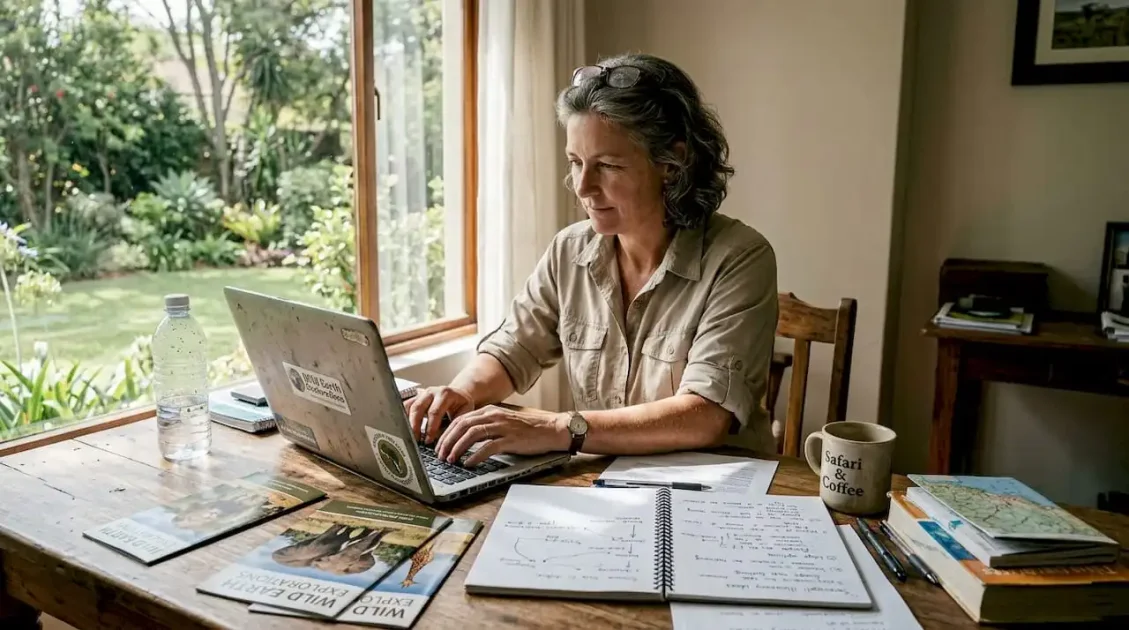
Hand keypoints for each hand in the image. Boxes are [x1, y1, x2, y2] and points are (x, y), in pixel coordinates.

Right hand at [404, 385, 474, 443]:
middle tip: (415, 440)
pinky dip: (403, 417)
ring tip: (409, 436)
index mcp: (445, 394)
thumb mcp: (464, 413)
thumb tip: (440, 440)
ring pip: (409, 406)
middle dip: (415, 426)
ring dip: (407, 422)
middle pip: (418, 408)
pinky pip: (406, 406)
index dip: (430, 428)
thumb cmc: (462, 405)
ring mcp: (422, 393)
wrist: (459, 394)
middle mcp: (432, 391)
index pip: (434, 412)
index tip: (428, 440)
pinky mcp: (416, 397)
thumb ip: (452, 425)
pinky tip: (404, 428)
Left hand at [435, 405, 570, 466]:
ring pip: (472, 434)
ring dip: (458, 448)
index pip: (461, 419)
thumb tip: (466, 440)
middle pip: (462, 425)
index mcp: (491, 411)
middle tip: (440, 455)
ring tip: (450, 460)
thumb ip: (486, 427)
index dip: (447, 432)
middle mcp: (494, 416)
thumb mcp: (503, 423)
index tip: (439, 445)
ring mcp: (503, 427)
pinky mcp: (511, 439)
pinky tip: (468, 463)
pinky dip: (475, 456)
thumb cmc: (528, 429)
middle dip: (447, 441)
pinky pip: (488, 446)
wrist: (552, 429)